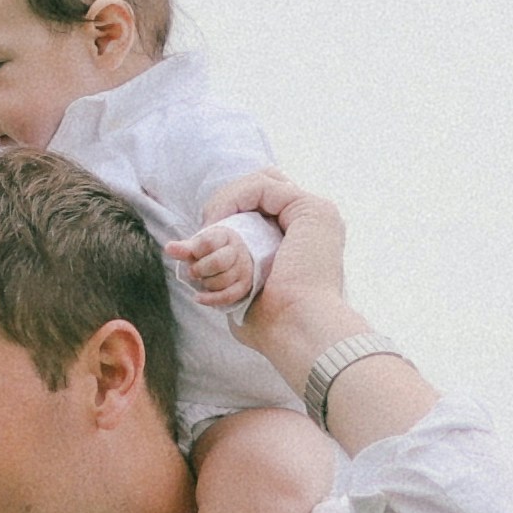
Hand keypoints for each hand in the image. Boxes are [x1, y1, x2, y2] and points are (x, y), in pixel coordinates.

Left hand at [167, 212, 273, 317]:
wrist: (233, 257)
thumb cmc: (210, 251)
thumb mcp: (197, 245)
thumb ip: (184, 248)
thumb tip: (169, 248)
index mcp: (225, 236)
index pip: (208, 242)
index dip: (195, 251)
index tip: (193, 254)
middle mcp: (237, 251)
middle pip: (218, 262)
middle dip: (199, 269)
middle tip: (193, 271)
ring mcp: (243, 269)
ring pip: (222, 281)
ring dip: (206, 283)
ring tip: (202, 279)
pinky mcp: (244, 285)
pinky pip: (228, 296)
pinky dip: (211, 299)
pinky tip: (198, 298)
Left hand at [218, 175, 360, 390]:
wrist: (296, 329)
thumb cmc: (273, 324)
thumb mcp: (244, 292)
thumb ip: (231, 272)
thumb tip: (195, 257)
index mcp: (304, 241)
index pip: (266, 205)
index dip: (233, 212)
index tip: (206, 239)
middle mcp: (314, 222)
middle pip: (263, 189)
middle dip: (229, 203)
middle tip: (206, 228)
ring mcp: (317, 213)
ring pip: (259, 183)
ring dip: (226, 202)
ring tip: (208, 228)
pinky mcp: (311, 209)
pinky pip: (261, 187)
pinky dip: (233, 200)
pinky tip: (218, 222)